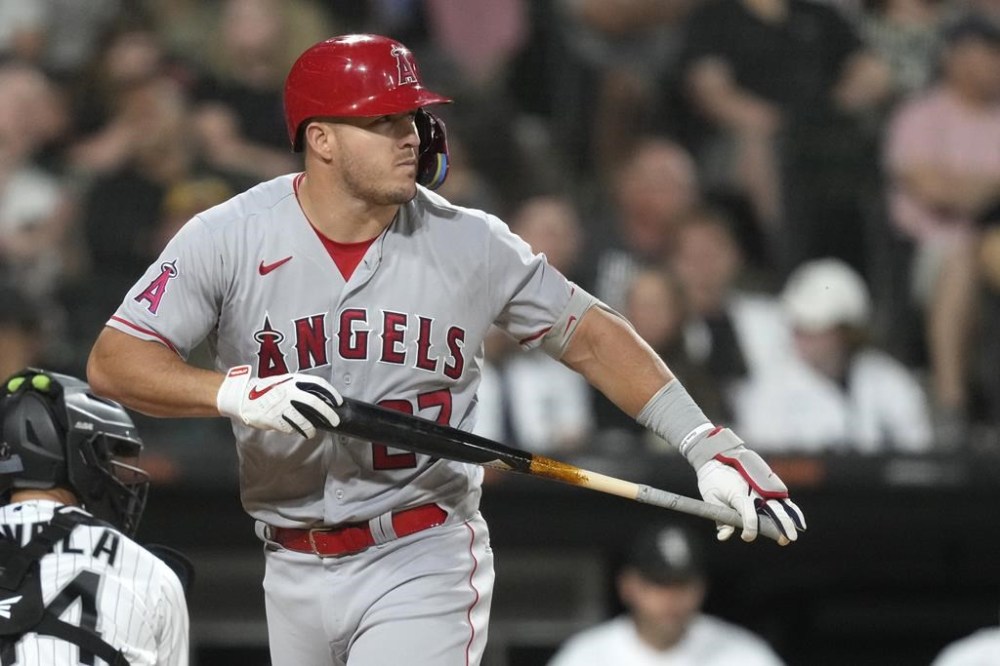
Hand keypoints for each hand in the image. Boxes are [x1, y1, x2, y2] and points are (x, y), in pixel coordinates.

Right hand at [216, 365, 341, 437]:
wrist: (243, 397)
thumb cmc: (265, 390)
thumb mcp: (284, 382)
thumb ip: (299, 389)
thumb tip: (318, 399)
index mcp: (292, 380)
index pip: (318, 384)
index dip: (330, 393)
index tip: (338, 401)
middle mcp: (289, 391)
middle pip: (315, 403)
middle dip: (328, 413)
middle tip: (334, 421)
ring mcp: (282, 406)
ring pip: (304, 420)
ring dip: (311, 428)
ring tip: (312, 432)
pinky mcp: (274, 419)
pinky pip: (290, 427)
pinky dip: (294, 430)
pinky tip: (294, 430)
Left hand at [690, 428, 805, 544]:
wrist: (717, 455)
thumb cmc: (713, 480)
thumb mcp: (712, 500)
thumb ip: (721, 520)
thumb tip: (723, 538)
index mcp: (740, 495)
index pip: (750, 518)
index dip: (750, 531)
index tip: (746, 537)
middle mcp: (755, 491)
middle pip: (774, 511)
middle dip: (782, 527)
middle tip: (786, 540)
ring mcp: (763, 486)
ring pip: (782, 503)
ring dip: (791, 516)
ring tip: (800, 528)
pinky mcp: (767, 482)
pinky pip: (782, 496)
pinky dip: (790, 507)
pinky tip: (797, 518)